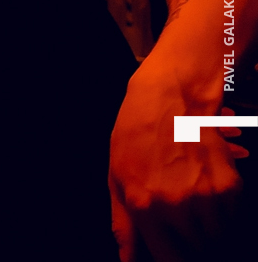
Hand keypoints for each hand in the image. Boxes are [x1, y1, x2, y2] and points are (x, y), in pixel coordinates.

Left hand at [109, 75, 246, 260]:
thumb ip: (124, 226)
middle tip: (184, 234)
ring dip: (208, 235)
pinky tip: (206, 197)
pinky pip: (232, 219)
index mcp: (144, 206)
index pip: (170, 260)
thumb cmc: (135, 140)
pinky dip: (223, 217)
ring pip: (218, 240)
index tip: (176, 258)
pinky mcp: (230, 187)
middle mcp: (177, 206)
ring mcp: (207, 197)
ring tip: (193, 214)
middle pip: (197, 253)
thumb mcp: (117, 179)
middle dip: (191, 249)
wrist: (168, 102)